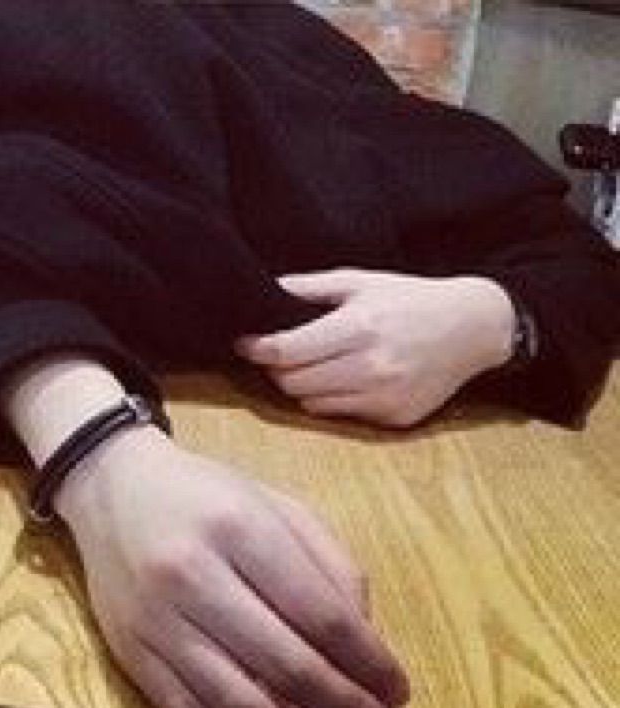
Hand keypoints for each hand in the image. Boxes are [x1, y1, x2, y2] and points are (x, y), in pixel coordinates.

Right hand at [56, 427, 408, 707]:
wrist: (114, 486)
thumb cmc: (207, 493)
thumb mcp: (275, 504)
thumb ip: (329, 562)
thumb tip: (368, 641)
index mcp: (240, 526)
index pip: (319, 611)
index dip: (367, 661)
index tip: (398, 690)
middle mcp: (194, 575)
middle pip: (284, 665)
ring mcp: (156, 620)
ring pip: (237, 706)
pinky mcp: (131, 654)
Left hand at [236, 269, 514, 426]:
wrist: (472, 328)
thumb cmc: (411, 299)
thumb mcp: (362, 281)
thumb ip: (311, 287)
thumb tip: (268, 290)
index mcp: (359, 327)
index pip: (289, 350)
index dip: (258, 349)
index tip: (245, 344)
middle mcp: (370, 366)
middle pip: (293, 383)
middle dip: (277, 369)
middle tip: (280, 354)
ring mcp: (384, 396)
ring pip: (312, 403)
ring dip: (302, 387)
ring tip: (314, 365)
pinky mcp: (394, 418)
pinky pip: (340, 415)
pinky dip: (331, 399)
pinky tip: (345, 379)